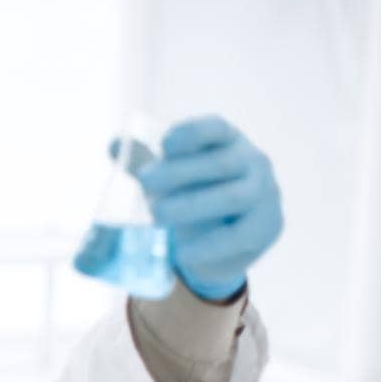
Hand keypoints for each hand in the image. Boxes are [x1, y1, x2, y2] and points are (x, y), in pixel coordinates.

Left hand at [134, 115, 283, 301]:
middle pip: (220, 163)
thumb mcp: (168, 180)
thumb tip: (113, 144)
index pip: (216, 129)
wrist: (220, 246)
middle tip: (145, 183)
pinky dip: (209, 245)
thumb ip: (145, 163)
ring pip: (233, 197)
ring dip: (193, 205)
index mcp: (229, 142)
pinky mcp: (267, 227)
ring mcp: (265, 194)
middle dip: (180, 172)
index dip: (191, 133)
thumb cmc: (193, 197)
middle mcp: (253, 162)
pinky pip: (239, 236)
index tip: (163, 145)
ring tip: (158, 215)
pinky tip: (182, 252)